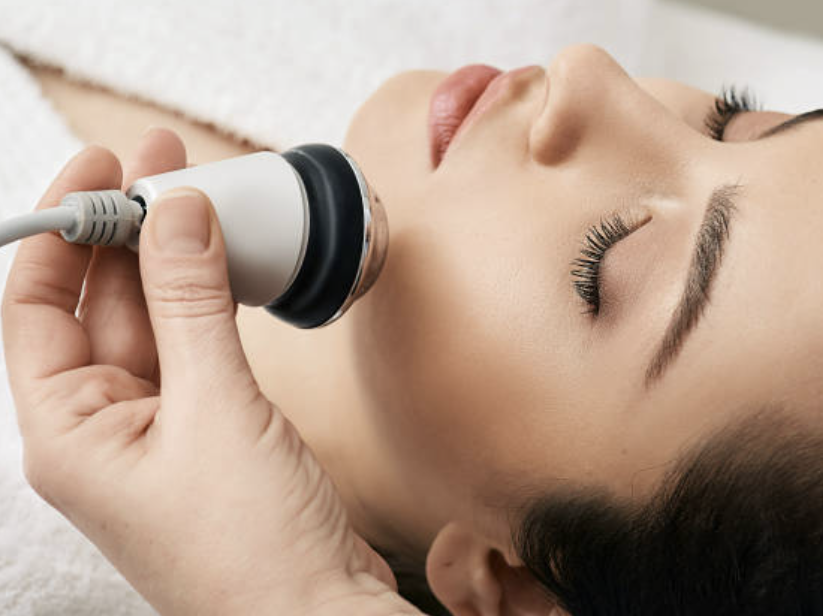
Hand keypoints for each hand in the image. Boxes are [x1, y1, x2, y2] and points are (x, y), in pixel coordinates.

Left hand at [2, 129, 415, 614]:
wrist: (317, 615)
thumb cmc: (252, 551)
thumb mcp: (217, 410)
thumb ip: (192, 305)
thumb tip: (176, 214)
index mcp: (69, 433)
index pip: (35, 305)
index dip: (63, 228)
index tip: (102, 170)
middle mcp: (104, 429)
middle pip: (98, 305)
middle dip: (125, 231)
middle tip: (160, 166)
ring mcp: (159, 430)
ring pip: (153, 322)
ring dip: (172, 262)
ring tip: (197, 197)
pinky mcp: (209, 430)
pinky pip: (196, 348)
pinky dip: (209, 303)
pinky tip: (225, 266)